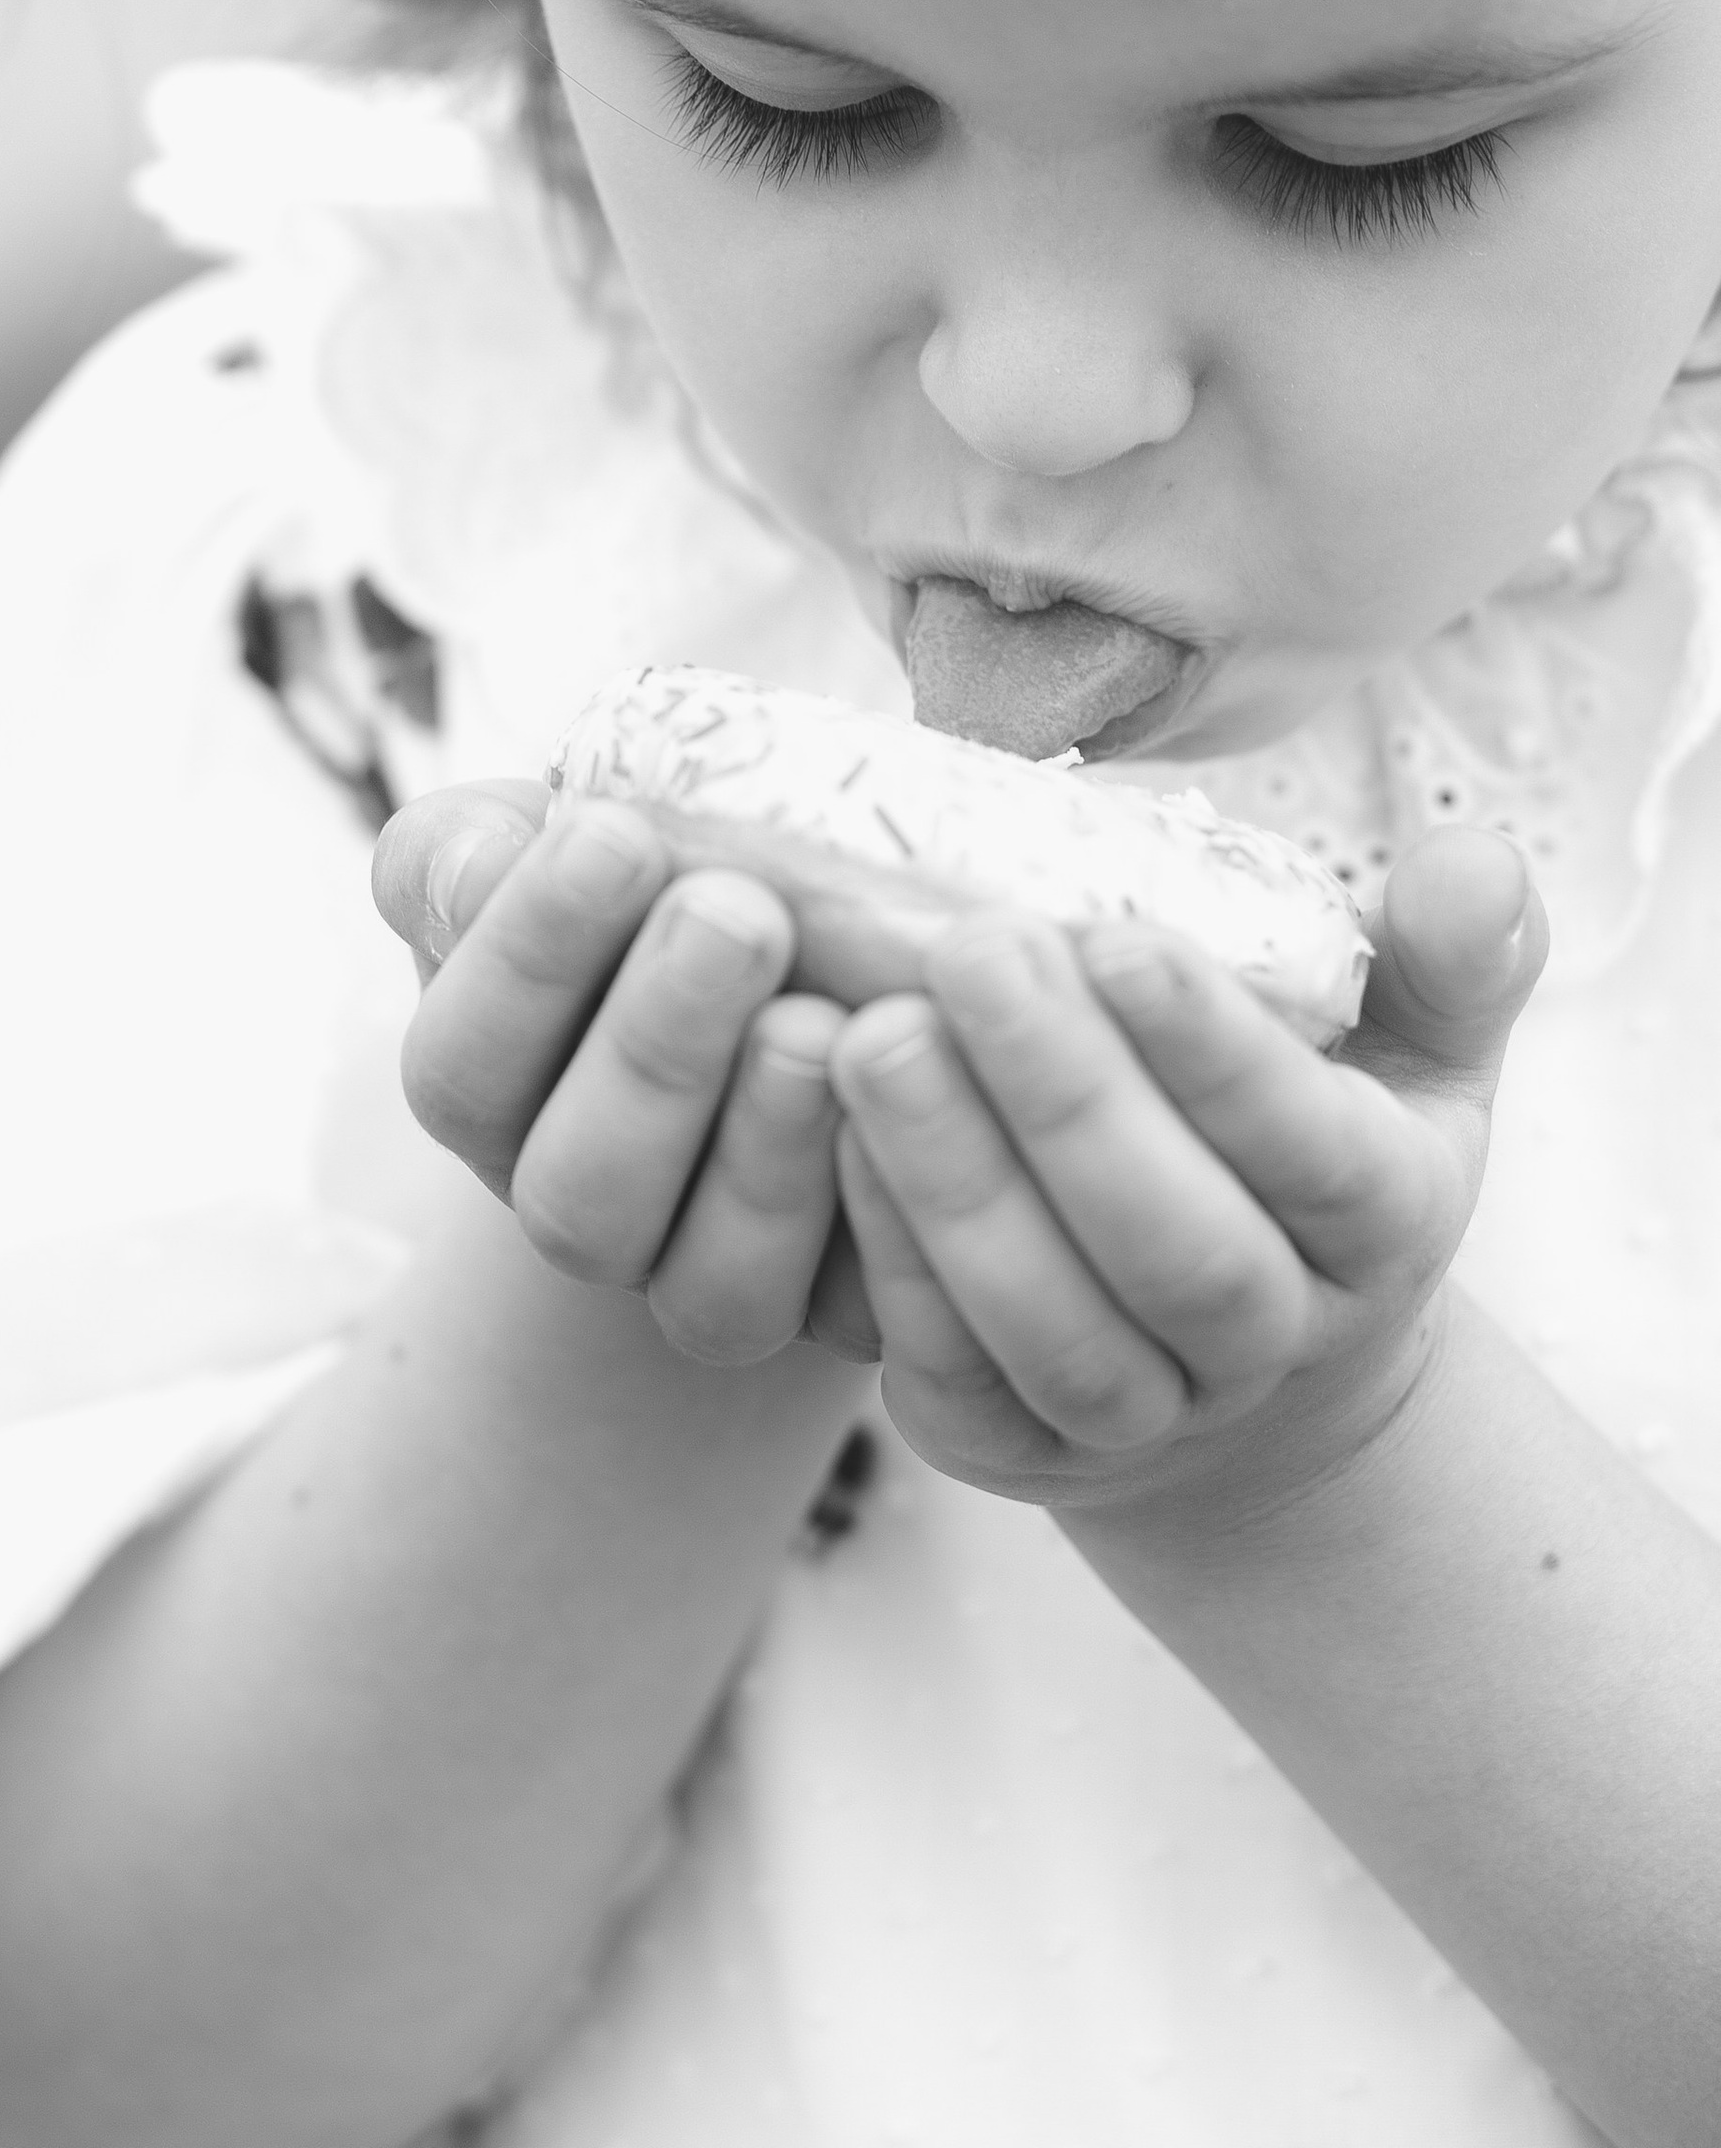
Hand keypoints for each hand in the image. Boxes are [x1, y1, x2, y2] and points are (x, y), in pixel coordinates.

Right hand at [372, 782, 863, 1365]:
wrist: (835, 942)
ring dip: (763, 1150)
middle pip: (577, 1192)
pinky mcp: (855, 1311)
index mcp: (496, 1100)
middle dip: (655, 1048)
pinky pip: (863, 1312)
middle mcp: (589, 1213)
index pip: (465, 1067)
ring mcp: (716, 1280)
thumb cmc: (666, 873)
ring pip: (709, 1287)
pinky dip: (888, 1211)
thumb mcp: (559, 839)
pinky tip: (925, 1092)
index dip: (528, 958)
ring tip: (817, 1022)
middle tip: (736, 914)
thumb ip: (476, 847)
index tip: (611, 831)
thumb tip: (469, 865)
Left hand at [820, 824, 1545, 1528]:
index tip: (1121, 937)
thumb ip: (1442, 958)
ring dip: (955, 1181)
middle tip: (969, 948)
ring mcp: (1143, 1414)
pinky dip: (887, 1253)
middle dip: (1067, 1100)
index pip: (1316, 1153)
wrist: (1259, 1381)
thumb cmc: (1308, 1154)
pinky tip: (830, 1123)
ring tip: (873, 1031)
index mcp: (1381, 1225)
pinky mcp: (1012, 1447)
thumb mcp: (1408, 1060)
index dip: (1218, 1056)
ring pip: (1054, 1327)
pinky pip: (949, 1368)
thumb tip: (1478, 862)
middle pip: (1179, 1250)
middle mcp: (1275, 1341)